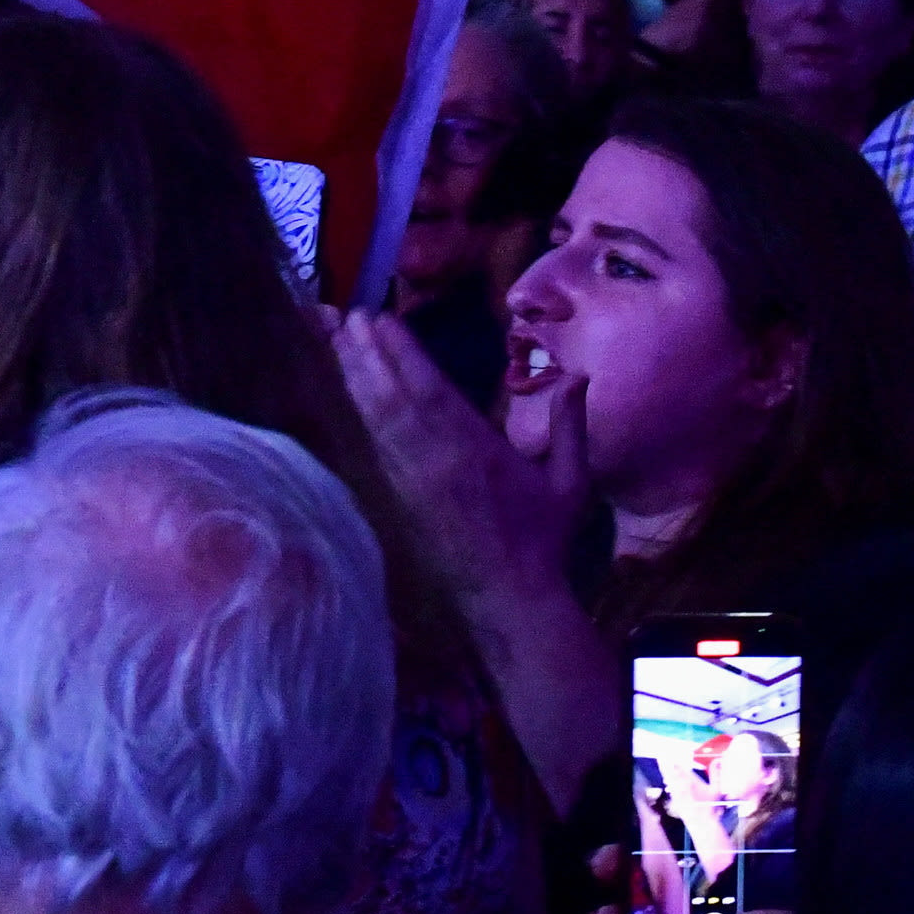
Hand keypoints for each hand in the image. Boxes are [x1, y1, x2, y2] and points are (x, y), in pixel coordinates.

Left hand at [329, 309, 586, 614]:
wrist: (510, 597)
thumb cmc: (544, 537)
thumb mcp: (570, 481)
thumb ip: (570, 426)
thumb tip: (578, 377)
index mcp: (477, 451)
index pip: (432, 392)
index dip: (403, 355)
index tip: (382, 321)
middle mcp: (438, 460)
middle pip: (394, 398)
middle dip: (368, 355)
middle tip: (345, 316)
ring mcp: (415, 480)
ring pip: (379, 420)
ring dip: (356, 378)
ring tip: (336, 340)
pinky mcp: (402, 498)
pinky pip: (378, 447)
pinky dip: (361, 414)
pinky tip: (349, 391)